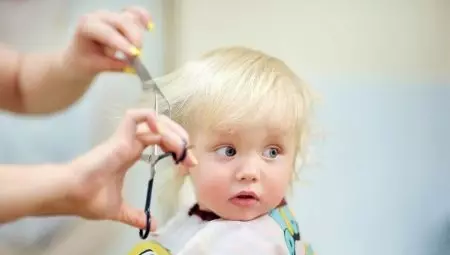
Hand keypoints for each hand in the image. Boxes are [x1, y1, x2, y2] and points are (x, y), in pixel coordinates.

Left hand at [64, 6, 152, 76]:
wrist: (81, 57)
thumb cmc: (84, 61)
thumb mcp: (94, 66)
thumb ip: (112, 65)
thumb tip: (131, 67)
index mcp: (87, 26)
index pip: (106, 32)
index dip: (121, 43)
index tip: (133, 55)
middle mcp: (100, 17)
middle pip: (122, 21)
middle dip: (133, 38)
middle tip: (137, 56)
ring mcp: (112, 15)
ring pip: (131, 18)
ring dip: (137, 35)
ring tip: (134, 51)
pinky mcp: (122, 17)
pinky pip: (136, 13)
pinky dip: (144, 18)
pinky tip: (150, 27)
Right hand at [66, 109, 196, 229]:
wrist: (71, 195)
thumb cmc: (89, 198)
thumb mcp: (119, 209)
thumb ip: (135, 215)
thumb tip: (152, 225)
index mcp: (130, 153)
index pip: (159, 141)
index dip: (176, 148)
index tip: (188, 164)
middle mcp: (129, 143)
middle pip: (160, 128)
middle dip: (179, 137)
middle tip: (189, 154)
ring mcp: (124, 138)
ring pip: (153, 121)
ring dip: (172, 131)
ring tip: (182, 147)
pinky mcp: (119, 137)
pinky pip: (136, 117)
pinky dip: (151, 118)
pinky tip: (163, 133)